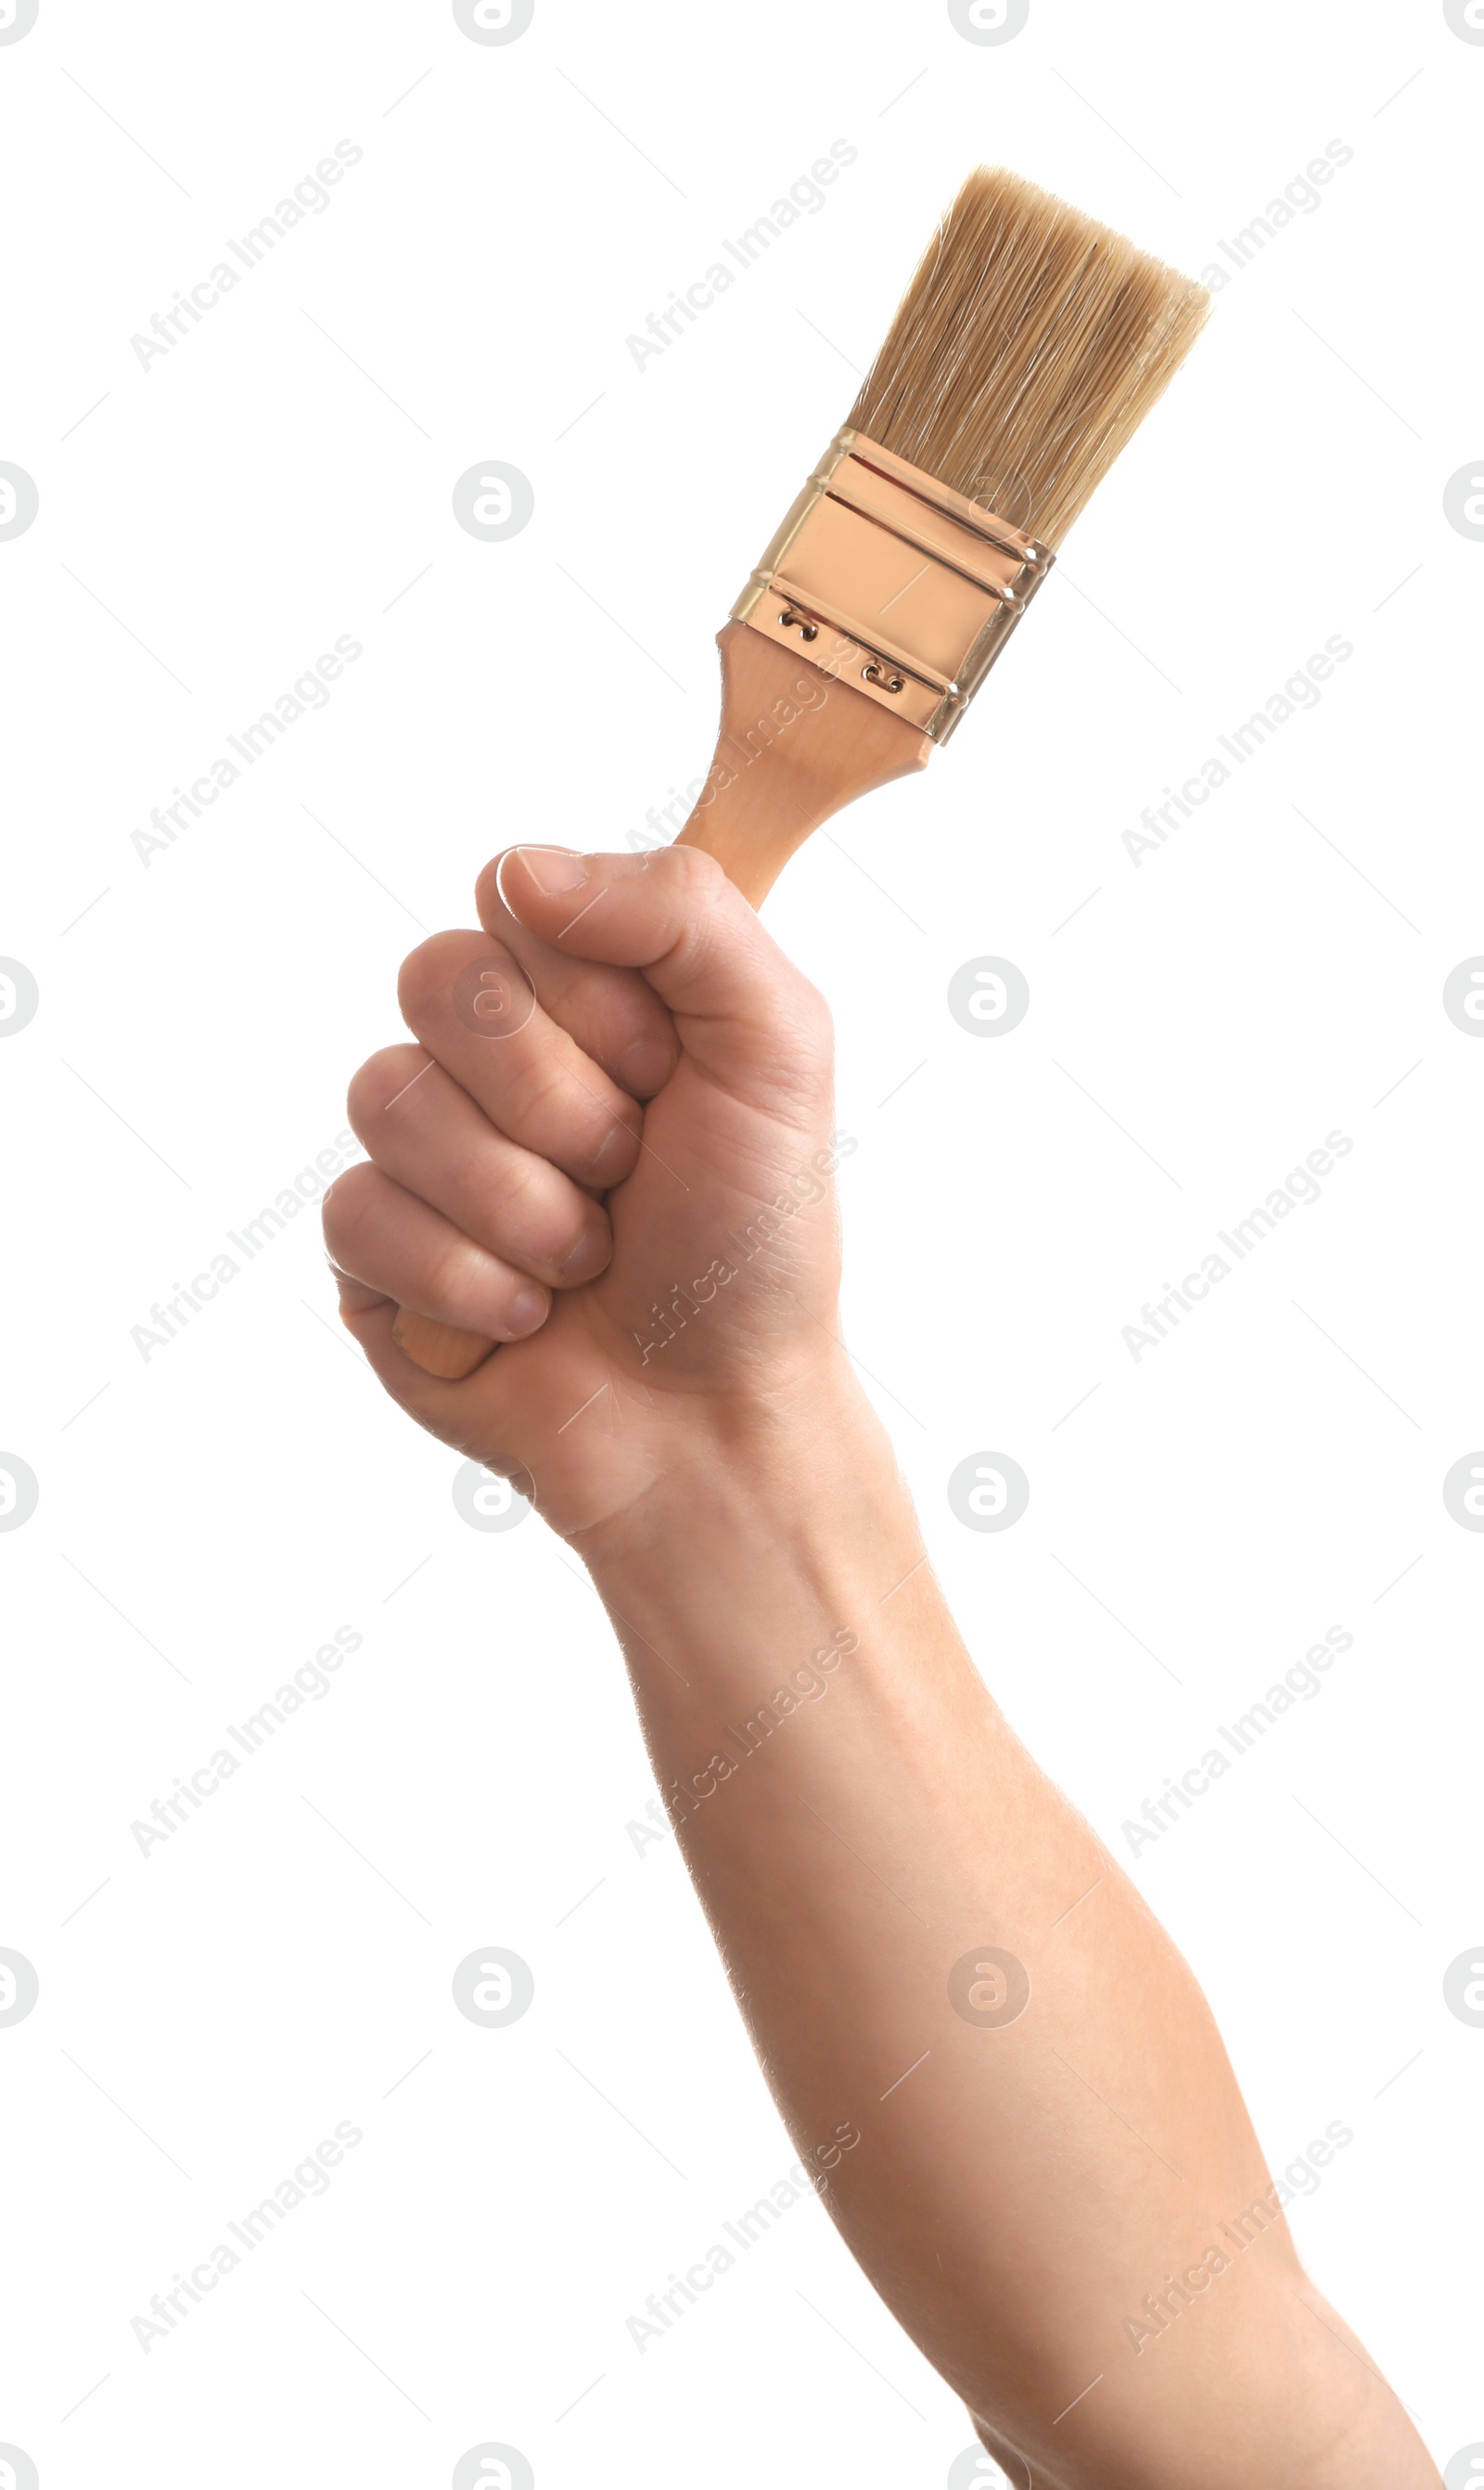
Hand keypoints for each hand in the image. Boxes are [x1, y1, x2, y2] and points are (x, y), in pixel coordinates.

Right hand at [324, 845, 853, 1543]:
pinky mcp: (368, 1252)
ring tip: (586, 1258)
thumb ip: (682, 909)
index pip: (514, 903)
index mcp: (578, 988)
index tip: (670, 1076)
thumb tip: (516, 868)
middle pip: (436, 981)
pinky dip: (468, 1281)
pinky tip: (526, 1318)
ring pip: (389, 1098)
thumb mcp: (777, 1045)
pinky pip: (357, 1212)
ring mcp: (418, 1153)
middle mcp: (486, 1055)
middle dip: (561, 1101)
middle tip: (628, 1170)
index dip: (596, 1000)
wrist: (715, 1420)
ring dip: (523, 1204)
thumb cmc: (753, 1240)